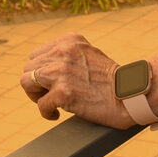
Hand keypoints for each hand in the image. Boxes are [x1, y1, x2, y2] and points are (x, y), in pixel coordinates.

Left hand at [20, 32, 136, 127]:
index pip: (37, 55)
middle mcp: (62, 52)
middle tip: (48, 96)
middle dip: (36, 84)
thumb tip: (44, 68)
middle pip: (29, 68)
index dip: (41, 71)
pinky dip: (47, 113)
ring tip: (50, 104)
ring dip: (36, 96)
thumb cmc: (112, 80)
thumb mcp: (89, 54)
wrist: (130, 95)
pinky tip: (57, 115)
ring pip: (27, 82)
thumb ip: (68, 55)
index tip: (50, 83)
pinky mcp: (63, 92)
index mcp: (69, 41)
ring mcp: (61, 72)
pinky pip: (41, 104)